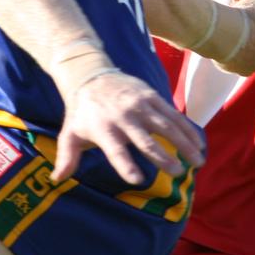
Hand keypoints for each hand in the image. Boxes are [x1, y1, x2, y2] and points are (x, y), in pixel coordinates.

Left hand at [52, 71, 204, 183]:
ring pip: (166, 126)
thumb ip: (66, 158)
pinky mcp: (152, 97)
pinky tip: (198, 143)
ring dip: (184, 144)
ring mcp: (140, 105)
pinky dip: (186, 129)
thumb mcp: (69, 133)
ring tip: (198, 161)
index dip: (126, 164)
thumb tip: (56, 179)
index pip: (116, 150)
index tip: (138, 179)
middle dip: (163, 157)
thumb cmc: (81, 111)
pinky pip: (173, 114)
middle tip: (178, 173)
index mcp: (104, 130)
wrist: (91, 74)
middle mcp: (124, 118)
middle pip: (146, 140)